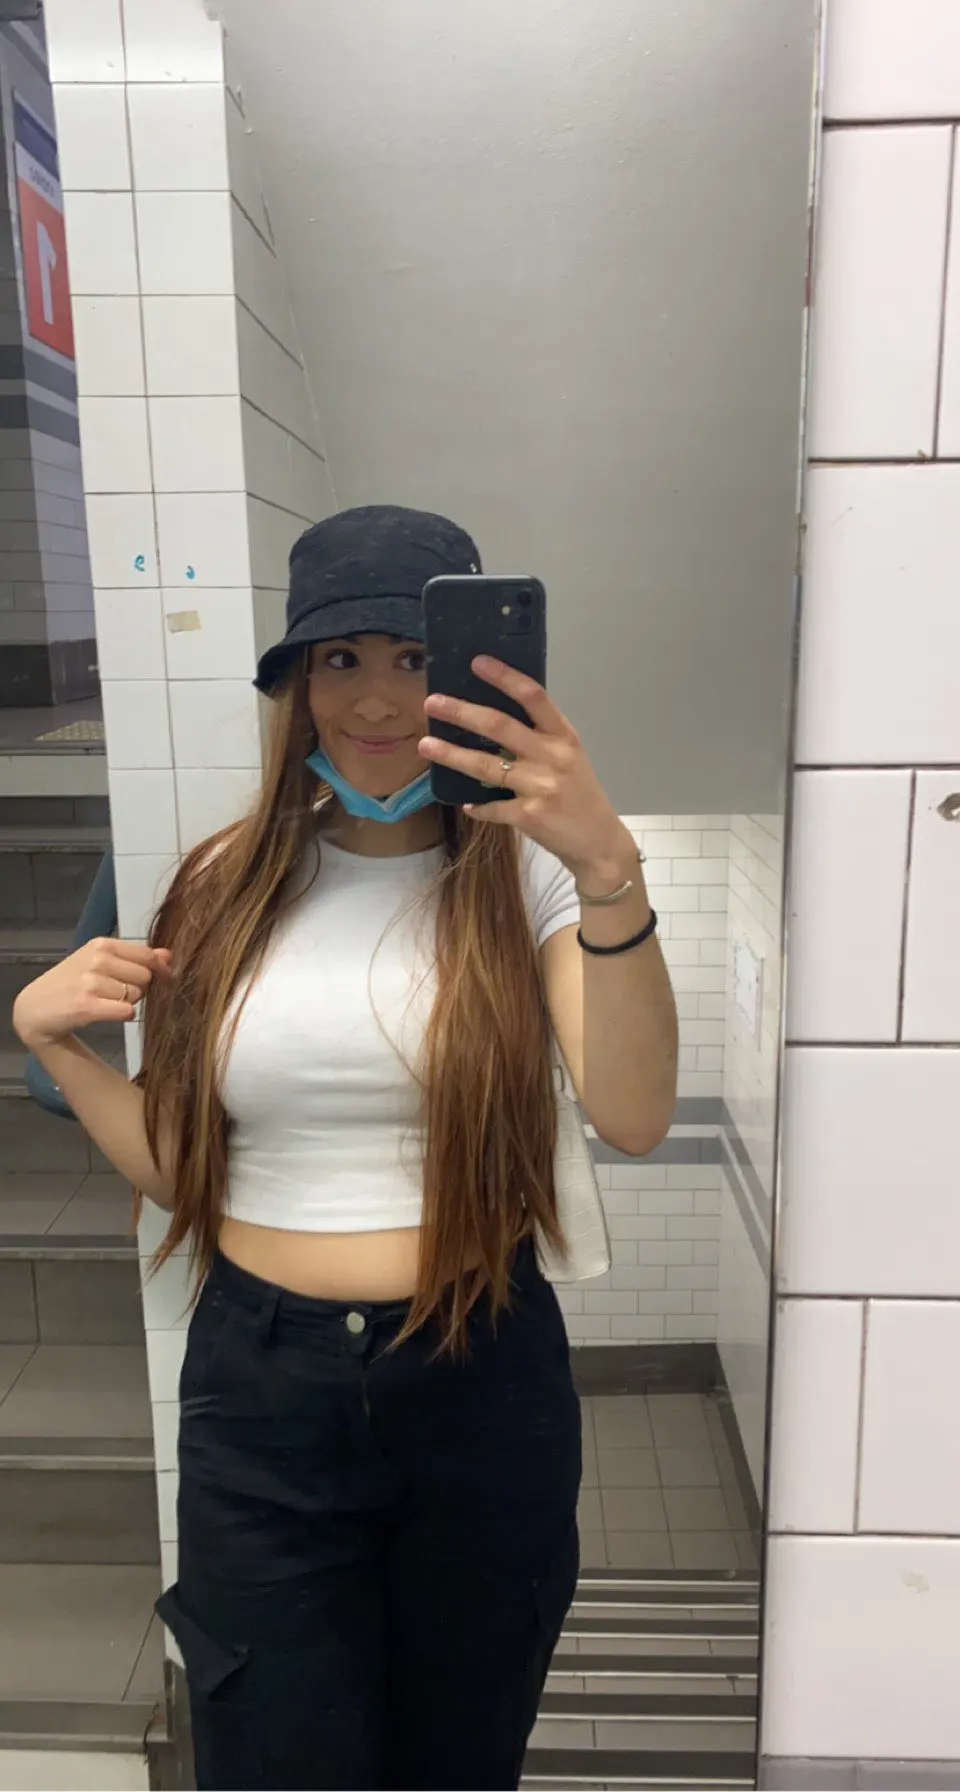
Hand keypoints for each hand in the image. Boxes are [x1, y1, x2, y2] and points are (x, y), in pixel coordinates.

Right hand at [12, 938, 173, 1051]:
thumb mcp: (100, 962)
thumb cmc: (71, 983)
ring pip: (136, 995)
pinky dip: (124, 1015)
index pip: (147, 954)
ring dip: (128, 1003)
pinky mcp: (87, 1006)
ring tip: (107, 1002)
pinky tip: (108, 1013)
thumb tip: (169, 955)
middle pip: (145, 976)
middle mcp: (97, 960)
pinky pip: (126, 1011)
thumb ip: (136, 957)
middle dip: (140, 988)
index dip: (161, 969)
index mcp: (101, 944)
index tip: (164, 979)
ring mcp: (90, 982)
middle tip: (119, 993)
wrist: (36, 1008)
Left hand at [420, 656, 635, 882]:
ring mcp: (541, 787)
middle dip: (462, 712)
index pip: (533, 697)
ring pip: (486, 766)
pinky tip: (466, 804)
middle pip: (500, 726)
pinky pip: (492, 807)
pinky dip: (477, 806)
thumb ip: (540, 737)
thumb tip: (492, 717)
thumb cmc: (580, 794)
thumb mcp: (570, 757)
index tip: (477, 662)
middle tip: (433, 703)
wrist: (599, 841)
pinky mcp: (530, 816)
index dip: (505, 677)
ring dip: (452, 755)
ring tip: (426, 745)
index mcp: (563, 736)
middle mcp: (553, 757)